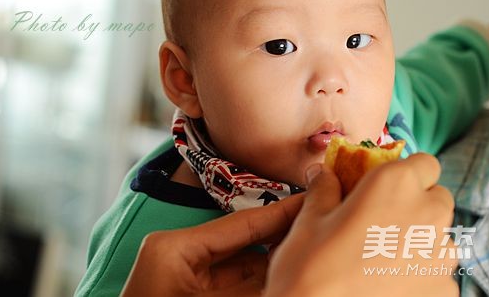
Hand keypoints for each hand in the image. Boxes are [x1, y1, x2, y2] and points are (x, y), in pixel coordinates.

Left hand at [120, 193, 304, 296]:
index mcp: (175, 248)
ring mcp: (184, 272)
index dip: (278, 213)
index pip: (239, 224)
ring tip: (304, 247)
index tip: (306, 200)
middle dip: (277, 235)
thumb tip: (290, 270)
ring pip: (239, 261)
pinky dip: (257, 278)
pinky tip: (282, 272)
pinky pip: (231, 279)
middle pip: (240, 240)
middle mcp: (179, 252)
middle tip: (312, 223)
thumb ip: (254, 286)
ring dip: (270, 259)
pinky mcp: (189, 290)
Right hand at [265, 153, 458, 296]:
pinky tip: (387, 280)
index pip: (424, 162)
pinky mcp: (442, 287)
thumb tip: (323, 173)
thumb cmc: (310, 264)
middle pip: (436, 197)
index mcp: (394, 185)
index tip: (385, 186)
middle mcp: (427, 214)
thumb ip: (324, 188)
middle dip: (414, 202)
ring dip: (418, 236)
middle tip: (380, 220)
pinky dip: (418, 270)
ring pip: (438, 234)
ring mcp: (439, 255)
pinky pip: (435, 268)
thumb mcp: (309, 218)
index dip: (405, 171)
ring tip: (380, 254)